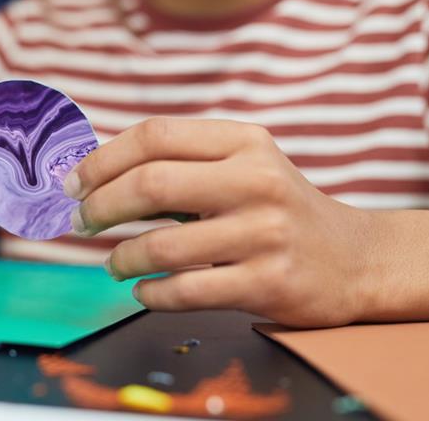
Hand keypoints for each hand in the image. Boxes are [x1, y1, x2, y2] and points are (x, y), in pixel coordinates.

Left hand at [64, 117, 379, 327]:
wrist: (354, 259)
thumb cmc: (278, 209)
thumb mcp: (243, 167)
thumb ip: (182, 164)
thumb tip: (97, 177)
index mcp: (244, 142)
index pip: (156, 136)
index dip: (103, 159)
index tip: (74, 183)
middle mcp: (257, 181)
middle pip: (151, 183)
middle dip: (101, 205)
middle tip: (81, 222)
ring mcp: (265, 233)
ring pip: (163, 246)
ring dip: (122, 258)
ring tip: (114, 264)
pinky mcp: (269, 282)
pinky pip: (186, 290)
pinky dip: (152, 293)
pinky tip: (145, 289)